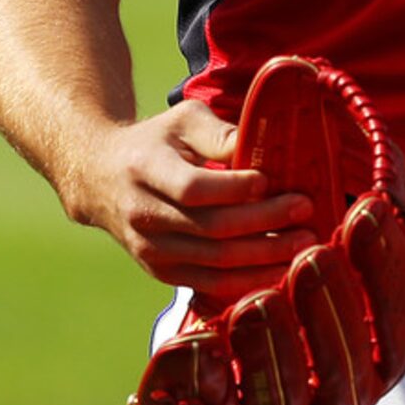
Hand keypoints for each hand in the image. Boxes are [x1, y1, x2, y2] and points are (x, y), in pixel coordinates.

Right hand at [66, 99, 316, 301]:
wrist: (100, 179)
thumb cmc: (154, 142)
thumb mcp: (182, 121)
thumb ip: (219, 132)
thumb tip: (261, 147)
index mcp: (146, 169)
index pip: (193, 188)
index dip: (234, 189)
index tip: (270, 181)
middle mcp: (143, 214)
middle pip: (212, 228)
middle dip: (265, 223)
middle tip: (305, 211)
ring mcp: (151, 250)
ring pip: (215, 262)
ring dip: (265, 257)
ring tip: (304, 243)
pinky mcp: (161, 272)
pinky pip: (210, 284)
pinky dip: (247, 281)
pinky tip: (279, 270)